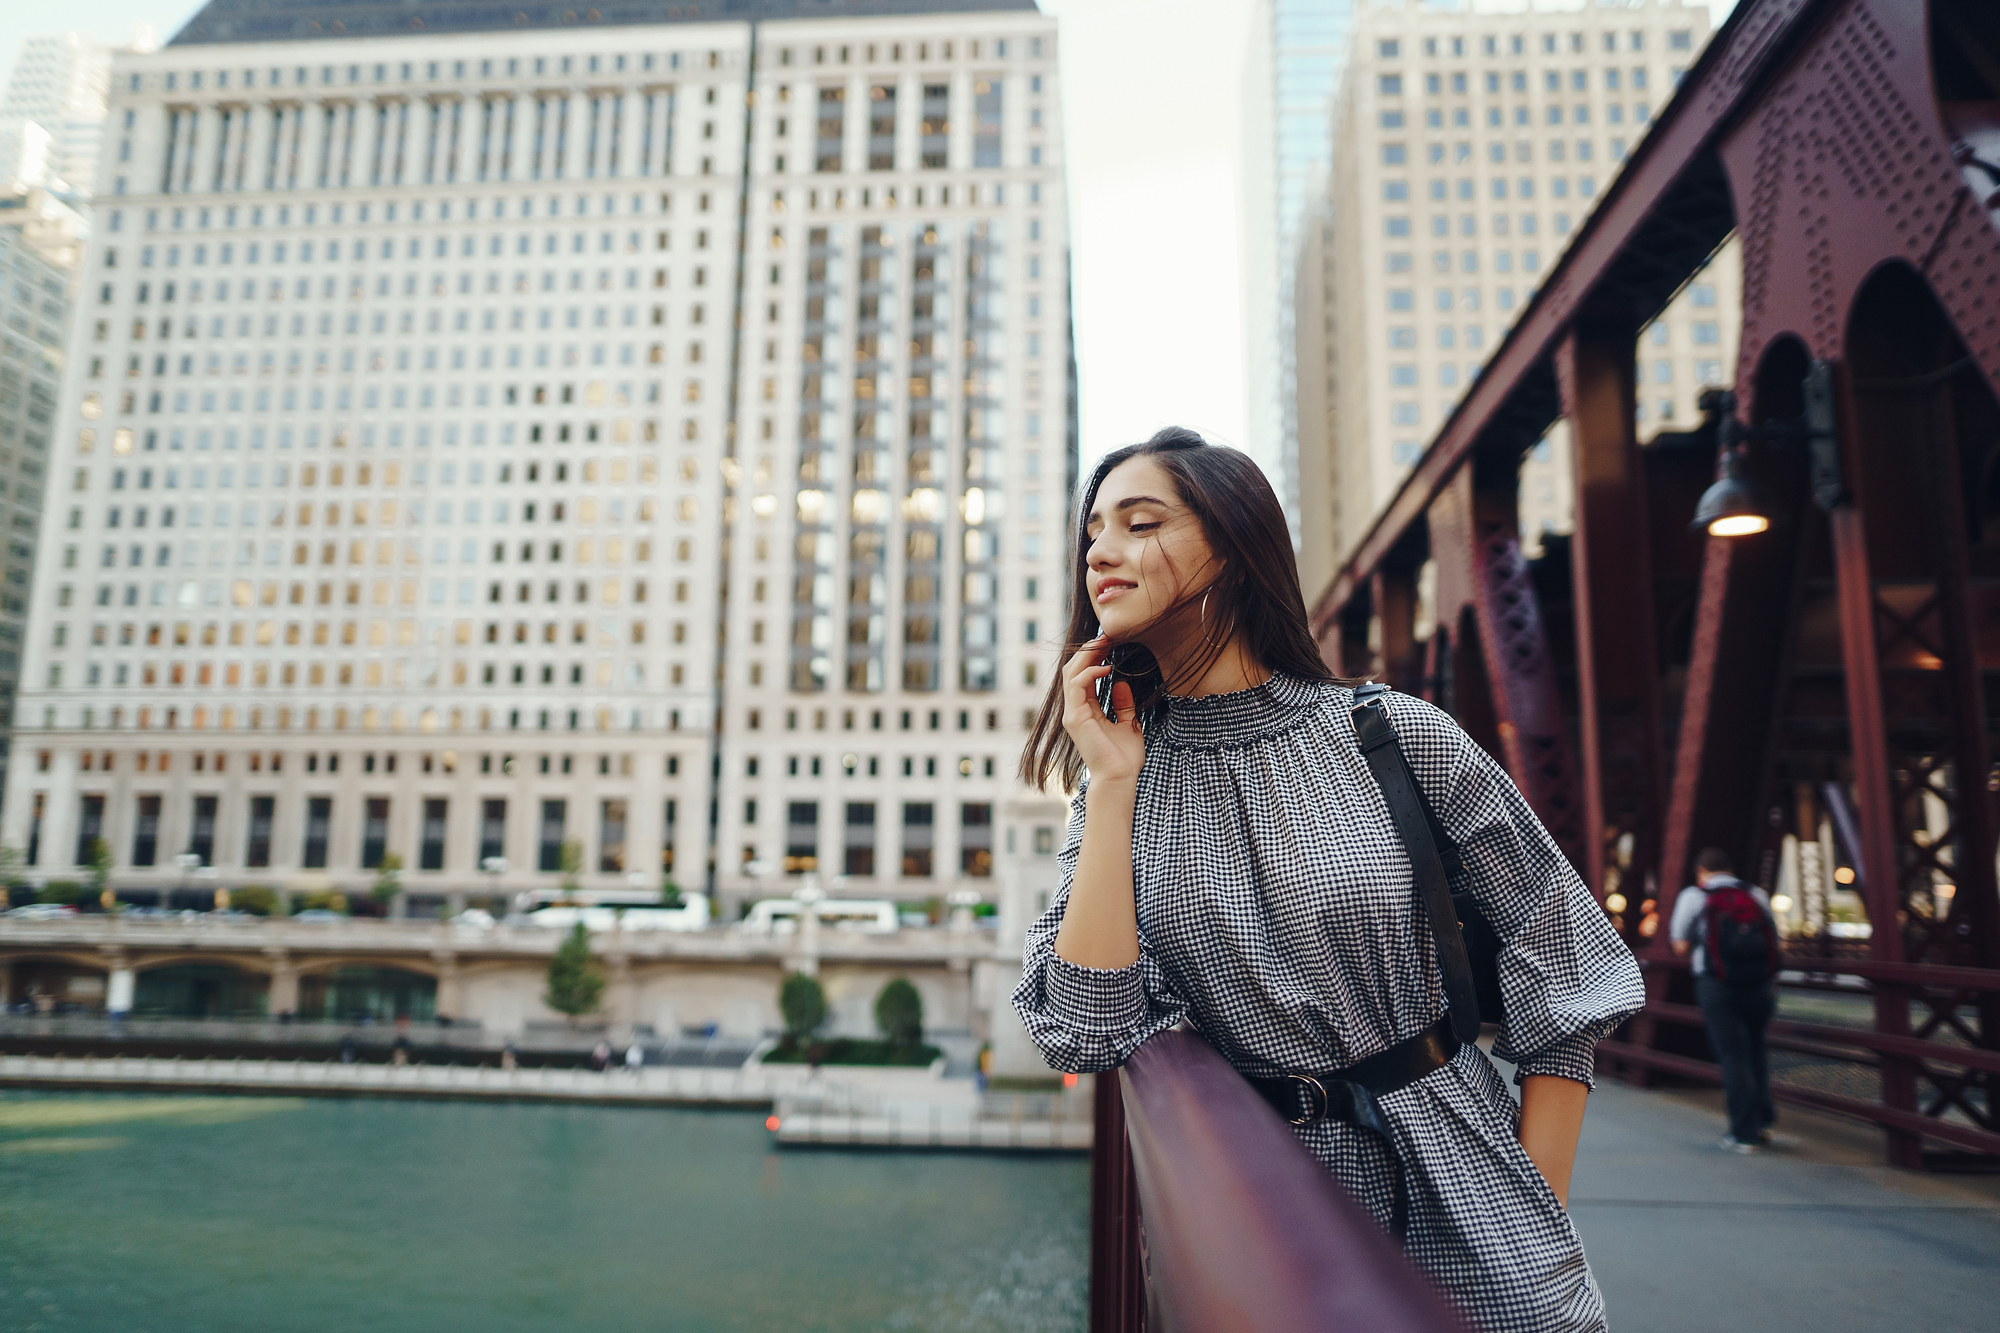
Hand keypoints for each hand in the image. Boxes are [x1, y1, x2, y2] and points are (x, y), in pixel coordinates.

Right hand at [1061, 637, 1145, 783]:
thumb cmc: (1124, 758)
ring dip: (1088, 656)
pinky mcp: (1075, 718)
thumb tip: (1121, 682)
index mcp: (1085, 712)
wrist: (1120, 779)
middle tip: (1107, 635)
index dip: (1094, 657)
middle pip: (1073, 670)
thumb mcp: (1129, 725)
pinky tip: (1106, 667)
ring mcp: (1072, 714)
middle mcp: (1075, 711)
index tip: (1111, 642)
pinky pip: (1076, 686)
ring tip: (1105, 643)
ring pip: (1071, 674)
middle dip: (1089, 651)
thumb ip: (1123, 705)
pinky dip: (1090, 673)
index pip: (1083, 676)